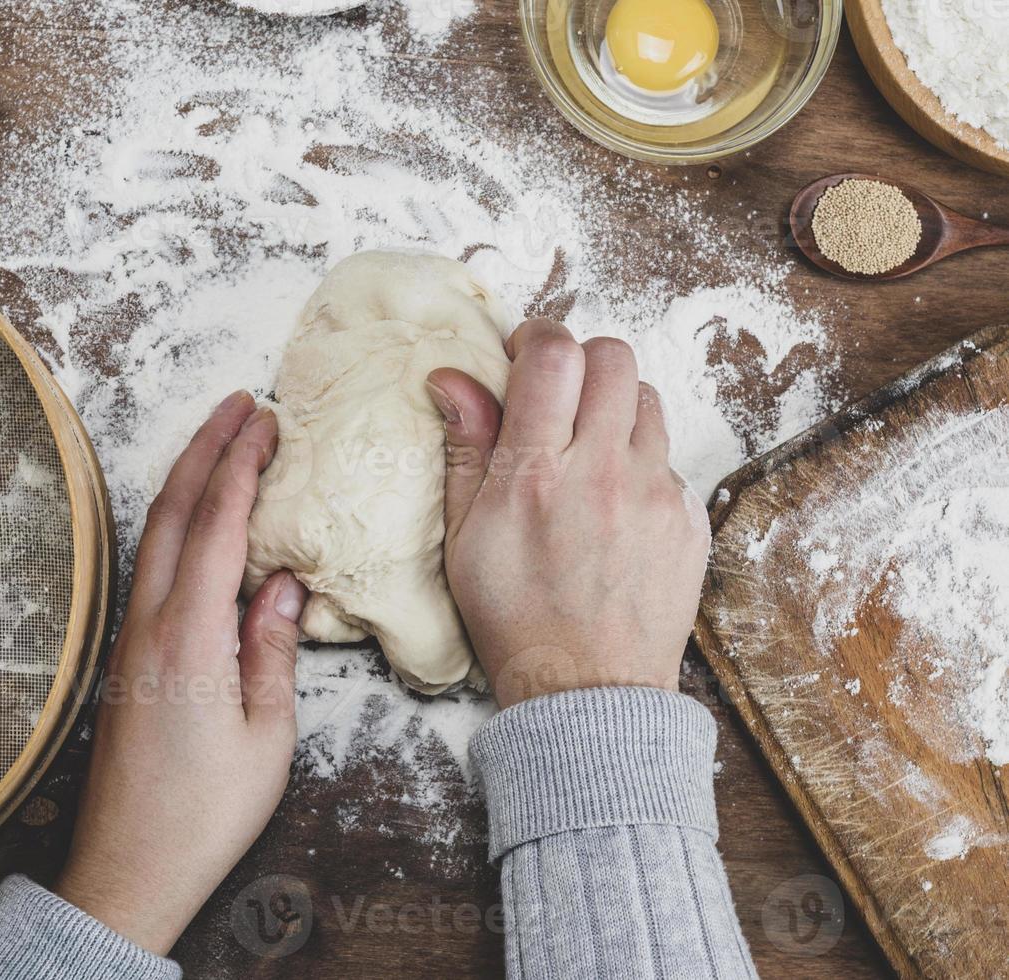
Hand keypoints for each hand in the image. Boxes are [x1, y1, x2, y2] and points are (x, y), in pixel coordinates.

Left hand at [55, 391, 307, 954]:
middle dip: (206, 447)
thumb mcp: (266, 734)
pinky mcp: (130, 653)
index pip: (218, 527)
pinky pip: (153, 563)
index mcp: (190, 637)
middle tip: (240, 401)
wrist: (131, 866)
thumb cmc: (207, 810)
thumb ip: (272, 650)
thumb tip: (281, 583)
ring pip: (157, 533)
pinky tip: (198, 516)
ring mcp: (133, 636)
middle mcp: (152, 624)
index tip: (266, 421)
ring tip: (220, 438)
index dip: (242, 466)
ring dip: (188, 478)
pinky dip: (178, 519)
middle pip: (175, 512)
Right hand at [426, 319, 709, 708]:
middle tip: (560, 395)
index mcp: (536, 474)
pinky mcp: (689, 519)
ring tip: (591, 449)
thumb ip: (466, 450)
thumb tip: (454, 380)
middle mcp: (604, 473)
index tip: (525, 354)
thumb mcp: (464, 538)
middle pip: (613, 357)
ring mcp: (656, 495)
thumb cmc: (514, 617)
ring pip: (649, 401)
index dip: (537, 338)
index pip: (553, 356)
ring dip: (616, 407)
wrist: (588, 691)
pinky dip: (643, 462)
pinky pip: (672, 458)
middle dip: (582, 361)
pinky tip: (618, 501)